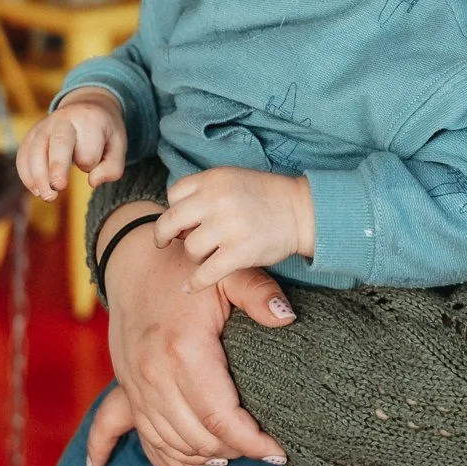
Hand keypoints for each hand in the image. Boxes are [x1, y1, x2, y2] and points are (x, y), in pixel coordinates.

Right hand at [16, 88, 125, 200]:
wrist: (87, 106)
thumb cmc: (103, 132)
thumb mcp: (118, 145)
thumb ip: (112, 167)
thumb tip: (93, 182)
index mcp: (89, 120)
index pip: (87, 150)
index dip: (90, 164)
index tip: (92, 164)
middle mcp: (64, 119)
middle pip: (58, 142)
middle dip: (56, 167)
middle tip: (58, 188)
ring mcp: (44, 125)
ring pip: (35, 150)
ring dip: (38, 176)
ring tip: (48, 197)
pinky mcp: (32, 134)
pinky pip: (23, 154)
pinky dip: (26, 174)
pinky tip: (36, 190)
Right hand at [86, 203, 293, 465]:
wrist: (131, 260)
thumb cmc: (186, 267)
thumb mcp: (229, 270)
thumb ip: (259, 292)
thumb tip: (286, 317)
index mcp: (183, 348)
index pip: (220, 416)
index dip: (251, 442)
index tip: (278, 452)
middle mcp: (154, 373)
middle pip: (196, 438)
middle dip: (232, 454)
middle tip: (263, 453)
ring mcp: (136, 384)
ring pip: (169, 444)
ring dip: (202, 463)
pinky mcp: (127, 388)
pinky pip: (144, 437)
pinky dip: (168, 458)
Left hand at [153, 167, 313, 289]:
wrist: (301, 210)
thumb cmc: (266, 197)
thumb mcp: (232, 179)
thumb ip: (205, 193)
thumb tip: (177, 222)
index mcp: (213, 179)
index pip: (174, 194)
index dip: (175, 209)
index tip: (182, 220)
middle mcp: (216, 200)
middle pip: (171, 221)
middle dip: (165, 234)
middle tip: (165, 242)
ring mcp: (228, 226)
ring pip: (190, 248)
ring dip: (194, 255)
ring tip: (207, 254)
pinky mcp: (239, 252)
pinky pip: (206, 273)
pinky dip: (195, 282)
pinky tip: (189, 287)